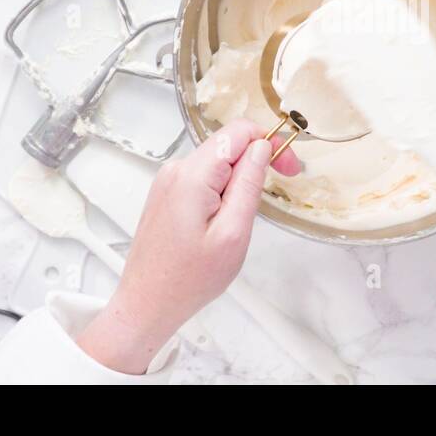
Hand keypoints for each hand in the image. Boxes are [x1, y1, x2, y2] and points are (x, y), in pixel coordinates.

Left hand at [76, 118, 300, 372]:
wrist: (147, 304)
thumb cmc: (188, 279)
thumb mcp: (233, 233)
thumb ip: (249, 184)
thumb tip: (261, 148)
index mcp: (192, 175)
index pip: (238, 131)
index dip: (269, 142)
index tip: (287, 167)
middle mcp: (176, 170)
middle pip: (227, 145)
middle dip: (256, 163)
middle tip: (272, 196)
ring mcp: (167, 181)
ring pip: (216, 163)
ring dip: (237, 182)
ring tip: (238, 223)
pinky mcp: (166, 194)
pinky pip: (202, 178)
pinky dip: (220, 192)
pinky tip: (220, 223)